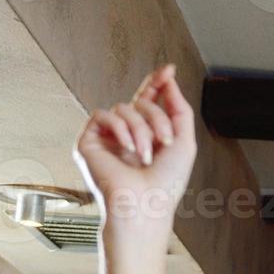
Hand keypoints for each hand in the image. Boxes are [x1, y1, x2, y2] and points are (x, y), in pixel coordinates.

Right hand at [73, 64, 196, 231]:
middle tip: (165, 142)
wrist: (146, 204)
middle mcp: (126, 133)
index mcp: (147, 134)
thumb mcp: (184, 142)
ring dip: (141, 130)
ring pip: (124, 108)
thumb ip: (179, 108)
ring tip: (145, 156)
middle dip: (157, 119)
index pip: (148, 100)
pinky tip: (127, 149)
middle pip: (141, 102)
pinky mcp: (89, 141)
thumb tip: (169, 78)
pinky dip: (120, 129)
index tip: (168, 69)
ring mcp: (107, 137)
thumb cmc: (166, 183)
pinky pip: (103, 115)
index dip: (156, 83)